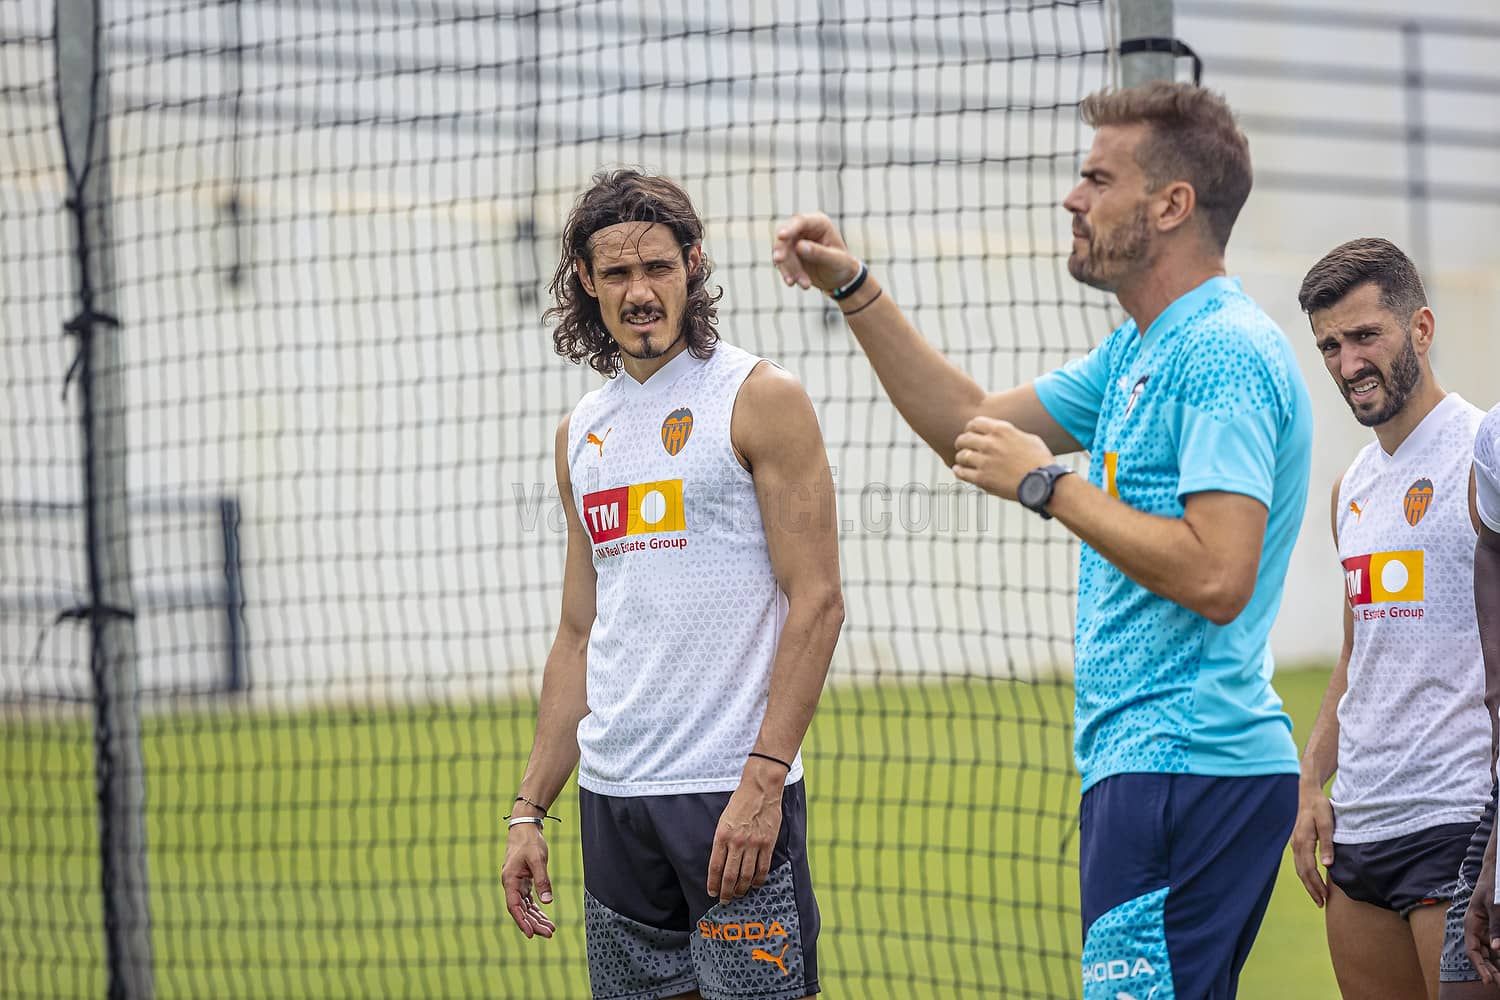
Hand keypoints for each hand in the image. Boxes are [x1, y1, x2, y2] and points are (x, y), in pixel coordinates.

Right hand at [501, 823, 556, 938]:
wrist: (525, 828)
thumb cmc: (530, 842)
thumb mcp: (537, 860)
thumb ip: (542, 880)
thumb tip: (547, 902)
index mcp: (510, 880)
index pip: (514, 907)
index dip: (522, 921)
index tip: (531, 934)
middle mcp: (511, 885)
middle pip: (521, 910)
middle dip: (534, 923)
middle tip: (549, 934)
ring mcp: (517, 884)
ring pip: (525, 907)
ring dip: (536, 918)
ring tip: (550, 930)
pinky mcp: (523, 882)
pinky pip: (529, 901)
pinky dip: (537, 909)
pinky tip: (545, 918)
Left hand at [707, 763, 784, 903]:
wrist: (760, 789)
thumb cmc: (740, 802)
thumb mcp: (724, 820)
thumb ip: (722, 840)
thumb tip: (721, 861)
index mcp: (722, 836)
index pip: (715, 867)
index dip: (713, 883)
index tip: (712, 892)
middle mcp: (737, 842)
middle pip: (730, 875)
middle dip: (726, 892)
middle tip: (724, 900)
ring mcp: (753, 844)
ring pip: (746, 875)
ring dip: (742, 889)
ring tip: (739, 895)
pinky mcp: (767, 843)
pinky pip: (762, 868)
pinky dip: (758, 880)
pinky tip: (754, 885)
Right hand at [771, 212, 859, 292]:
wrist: (840, 279)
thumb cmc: (842, 265)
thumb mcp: (834, 260)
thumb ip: (818, 252)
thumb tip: (799, 246)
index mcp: (819, 223)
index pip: (801, 222)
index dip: (789, 228)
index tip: (781, 236)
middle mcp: (805, 229)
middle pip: (786, 236)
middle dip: (783, 250)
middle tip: (779, 261)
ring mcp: (796, 241)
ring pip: (783, 252)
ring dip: (788, 268)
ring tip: (804, 284)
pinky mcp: (790, 255)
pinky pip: (782, 262)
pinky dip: (786, 272)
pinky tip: (792, 282)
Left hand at [952, 416, 1055, 500]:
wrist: (1044, 483)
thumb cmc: (1041, 462)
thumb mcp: (1029, 439)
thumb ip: (1012, 434)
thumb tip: (1005, 434)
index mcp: (1002, 430)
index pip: (974, 423)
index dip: (970, 428)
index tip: (970, 434)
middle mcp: (990, 443)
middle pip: (964, 438)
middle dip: (962, 443)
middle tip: (962, 447)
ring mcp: (985, 461)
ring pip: (961, 455)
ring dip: (961, 458)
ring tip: (962, 461)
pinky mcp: (982, 478)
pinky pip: (962, 472)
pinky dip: (959, 470)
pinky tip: (960, 470)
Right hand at [1290, 784, 1334, 906]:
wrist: (1308, 793)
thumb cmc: (1320, 807)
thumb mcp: (1327, 823)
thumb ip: (1328, 844)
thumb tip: (1327, 865)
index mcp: (1303, 841)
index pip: (1309, 869)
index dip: (1316, 885)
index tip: (1325, 898)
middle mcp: (1296, 844)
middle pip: (1302, 872)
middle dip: (1311, 889)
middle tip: (1321, 903)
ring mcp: (1295, 843)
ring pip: (1299, 868)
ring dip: (1307, 883)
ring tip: (1317, 896)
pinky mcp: (1297, 841)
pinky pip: (1300, 862)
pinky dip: (1305, 874)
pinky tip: (1312, 878)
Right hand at [1466, 850, 1499, 981]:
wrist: (1497, 870)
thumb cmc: (1494, 885)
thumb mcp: (1496, 906)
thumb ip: (1496, 928)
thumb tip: (1496, 950)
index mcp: (1471, 923)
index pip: (1472, 951)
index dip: (1480, 968)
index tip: (1489, 981)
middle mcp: (1477, 928)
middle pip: (1481, 954)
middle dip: (1490, 969)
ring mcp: (1486, 928)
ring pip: (1489, 951)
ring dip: (1496, 963)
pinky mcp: (1494, 927)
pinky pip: (1496, 944)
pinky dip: (1499, 954)